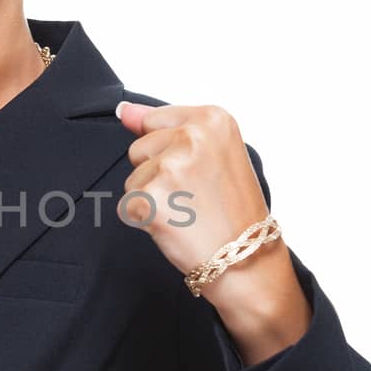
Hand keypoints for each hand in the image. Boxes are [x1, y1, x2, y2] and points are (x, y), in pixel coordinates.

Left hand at [116, 101, 311, 363]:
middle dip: (156, 175)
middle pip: (138, 149)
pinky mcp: (149, 199)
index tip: (200, 174)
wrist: (247, 260)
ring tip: (188, 213)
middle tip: (195, 197)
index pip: (153, 121)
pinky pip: (126, 206)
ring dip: (151, 199)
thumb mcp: (212, 152)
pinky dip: (144, 222)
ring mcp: (170, 168)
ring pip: (131, 179)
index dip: (170, 153)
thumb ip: (162, 125)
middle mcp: (192, 137)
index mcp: (213, 119)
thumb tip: (123, 110)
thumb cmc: (232, 209)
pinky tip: (176, 228)